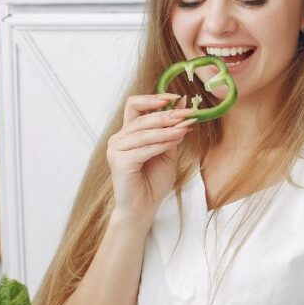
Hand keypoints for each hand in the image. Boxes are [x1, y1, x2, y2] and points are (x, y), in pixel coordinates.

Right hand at [106, 94, 195, 221]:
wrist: (144, 207)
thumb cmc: (153, 181)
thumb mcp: (167, 151)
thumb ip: (171, 131)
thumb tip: (182, 106)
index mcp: (127, 133)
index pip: (134, 105)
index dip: (153, 98)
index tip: (175, 97)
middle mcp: (118, 139)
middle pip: (141, 117)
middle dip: (167, 114)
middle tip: (187, 113)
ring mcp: (116, 150)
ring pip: (144, 132)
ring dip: (167, 128)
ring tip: (186, 126)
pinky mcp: (120, 163)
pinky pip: (144, 149)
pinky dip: (162, 143)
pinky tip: (177, 139)